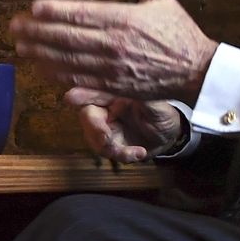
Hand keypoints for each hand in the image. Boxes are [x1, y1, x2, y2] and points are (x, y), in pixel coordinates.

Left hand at [10, 0, 217, 101]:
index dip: (55, 11)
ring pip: (69, 62)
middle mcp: (115, 45)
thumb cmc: (179, 33)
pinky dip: (60, 78)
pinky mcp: (114, 88)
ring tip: (21, 48)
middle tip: (15, 28)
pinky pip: (81, 83)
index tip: (33, 7)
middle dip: (38, 33)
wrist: (196, 71)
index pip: (82, 14)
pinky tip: (43, 71)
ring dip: (42, 55)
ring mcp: (112, 69)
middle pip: (68, 39)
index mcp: (125, 19)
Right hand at [64, 88, 186, 162]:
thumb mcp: (156, 104)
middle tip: (106, 139)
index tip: (70, 98)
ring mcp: (106, 127)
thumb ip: (140, 96)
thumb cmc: (162, 113)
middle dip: (94, 129)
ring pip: (93, 138)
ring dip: (110, 148)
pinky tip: (139, 153)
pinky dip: (122, 155)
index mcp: (114, 94)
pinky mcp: (111, 143)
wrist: (170, 135)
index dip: (81, 95)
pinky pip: (107, 151)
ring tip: (133, 153)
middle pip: (88, 116)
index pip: (94, 92)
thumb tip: (128, 85)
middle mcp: (106, 109)